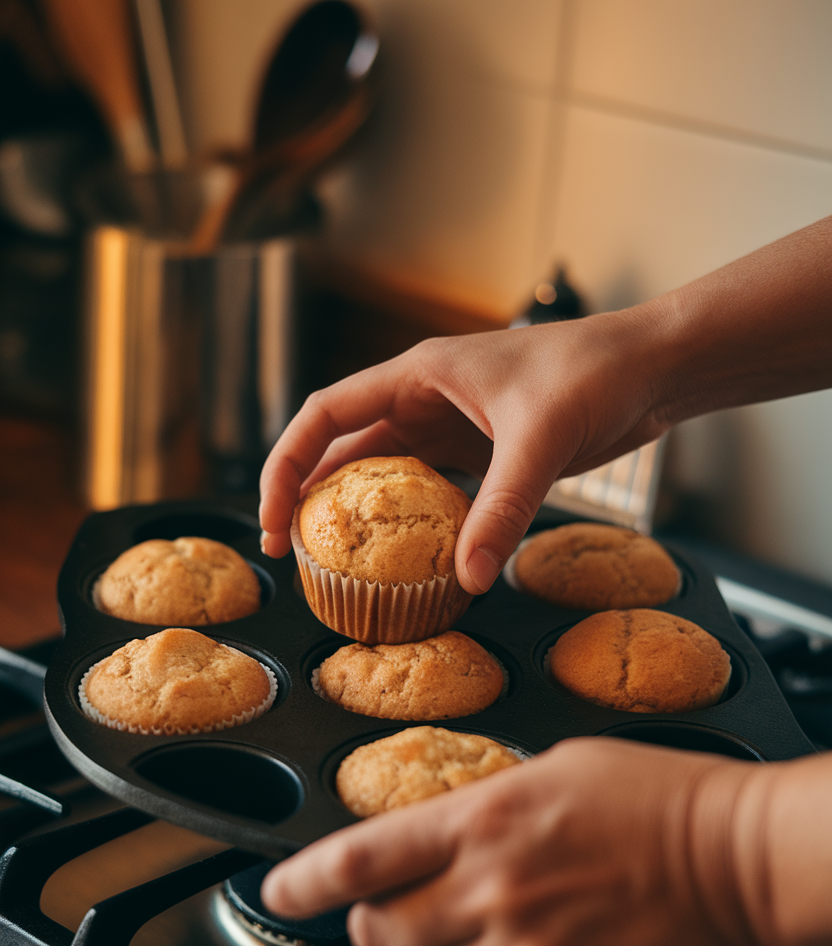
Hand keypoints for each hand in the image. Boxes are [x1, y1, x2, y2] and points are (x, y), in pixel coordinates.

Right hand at [259, 310, 670, 592]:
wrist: (653, 368)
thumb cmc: (595, 373)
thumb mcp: (540, 439)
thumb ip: (502, 508)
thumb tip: (468, 577)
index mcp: (420, 374)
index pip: (325, 415)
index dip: (287, 464)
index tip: (273, 518)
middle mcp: (427, 399)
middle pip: (346, 450)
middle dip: (312, 499)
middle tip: (293, 556)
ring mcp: (456, 427)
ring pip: (389, 476)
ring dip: (364, 518)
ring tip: (340, 567)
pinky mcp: (487, 454)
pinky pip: (437, 494)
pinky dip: (421, 526)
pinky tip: (416, 562)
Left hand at [261, 737, 777, 945]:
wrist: (734, 862)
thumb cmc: (658, 797)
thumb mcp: (554, 769)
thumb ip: (483, 806)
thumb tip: (442, 834)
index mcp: (483, 819)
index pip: (360, 860)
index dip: (304, 882)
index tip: (277, 891)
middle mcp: (488, 890)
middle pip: (378, 929)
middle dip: (367, 920)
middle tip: (382, 905)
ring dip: (428, 942)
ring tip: (479, 906)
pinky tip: (535, 931)